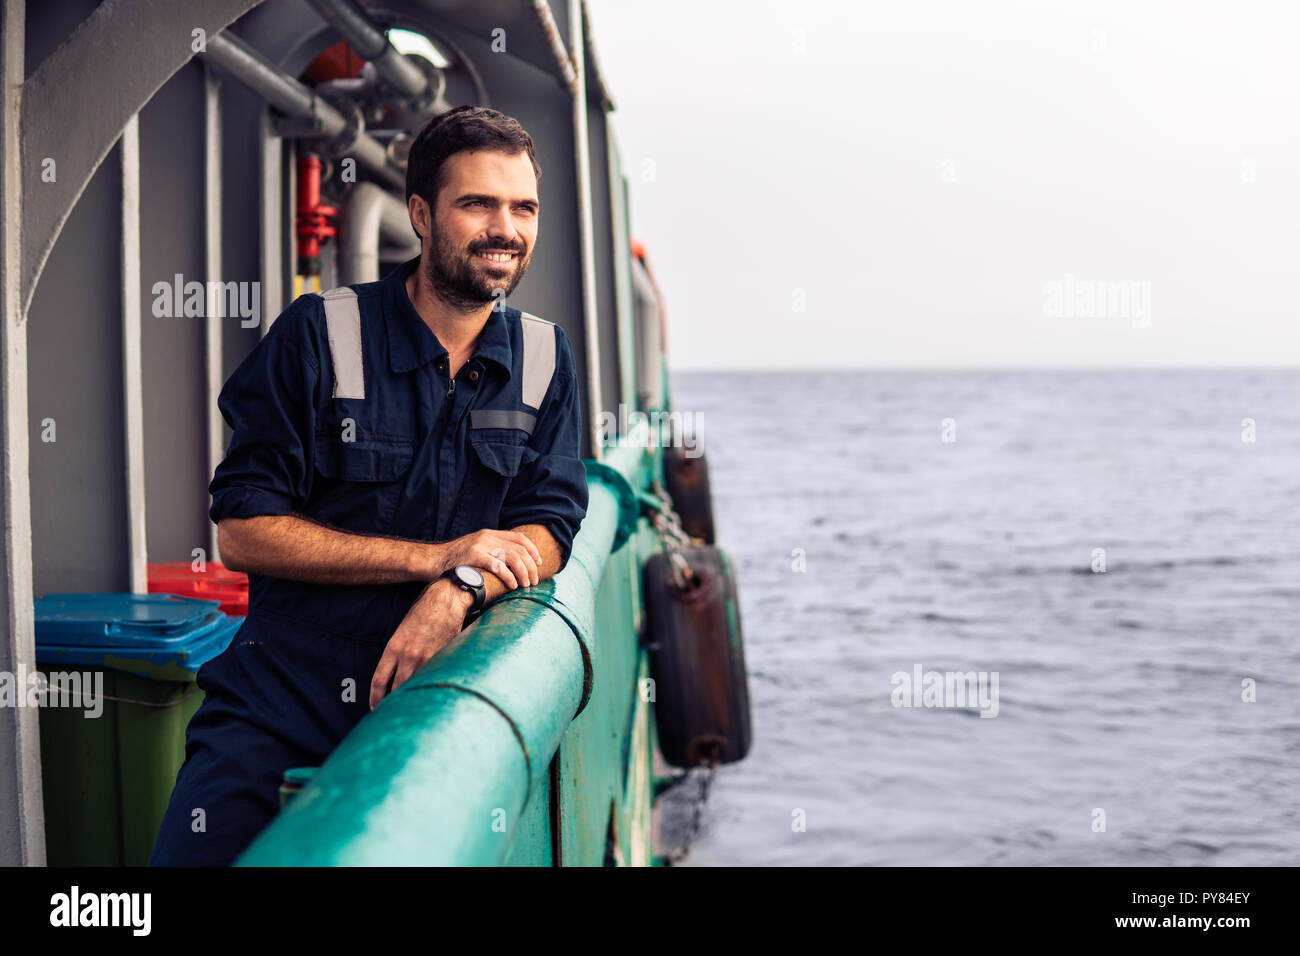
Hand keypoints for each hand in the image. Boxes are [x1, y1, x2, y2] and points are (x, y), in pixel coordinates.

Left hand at [369, 579, 472, 709]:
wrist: (446, 601)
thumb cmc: (423, 613)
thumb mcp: (402, 631)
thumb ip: (396, 653)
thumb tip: (393, 675)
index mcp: (394, 647)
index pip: (379, 680)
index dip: (375, 698)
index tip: (374, 708)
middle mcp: (408, 655)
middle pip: (397, 688)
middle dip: (393, 702)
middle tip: (392, 713)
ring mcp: (426, 658)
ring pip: (416, 685)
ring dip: (412, 696)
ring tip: (410, 708)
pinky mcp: (442, 657)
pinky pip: (433, 677)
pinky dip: (430, 686)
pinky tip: (429, 693)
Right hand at [435, 528, 541, 588]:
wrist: (431, 561)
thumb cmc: (453, 561)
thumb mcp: (474, 549)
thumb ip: (490, 551)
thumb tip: (510, 565)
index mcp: (489, 534)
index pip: (519, 538)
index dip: (532, 550)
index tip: (539, 563)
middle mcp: (487, 537)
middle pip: (519, 549)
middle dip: (531, 566)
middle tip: (534, 581)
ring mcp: (480, 545)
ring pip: (513, 557)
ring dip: (523, 573)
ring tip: (526, 585)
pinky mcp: (474, 556)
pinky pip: (499, 566)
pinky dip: (509, 577)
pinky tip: (512, 585)